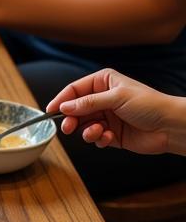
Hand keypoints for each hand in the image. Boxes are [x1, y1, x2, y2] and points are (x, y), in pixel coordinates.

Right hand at [46, 68, 174, 153]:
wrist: (170, 126)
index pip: (74, 90)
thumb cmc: (149, 105)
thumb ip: (88, 103)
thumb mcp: (116, 98)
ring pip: (83, 125)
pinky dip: (99, 139)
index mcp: (103, 82)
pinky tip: (109, 138)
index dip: (61, 99)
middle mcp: (102, 99)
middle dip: (72, 119)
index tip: (50, 110)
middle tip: (68, 127)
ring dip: (88, 131)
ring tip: (98, 132)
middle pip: (75, 109)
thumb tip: (65, 106)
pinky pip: (94, 137)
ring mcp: (106, 117)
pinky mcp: (110, 134)